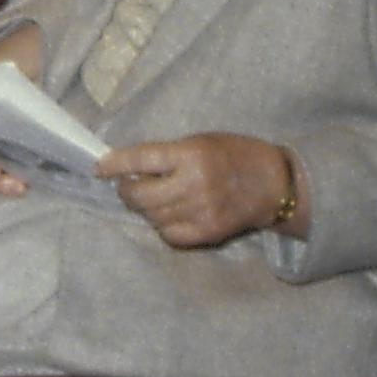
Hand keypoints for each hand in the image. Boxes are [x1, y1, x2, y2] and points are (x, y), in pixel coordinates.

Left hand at [98, 133, 302, 247]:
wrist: (276, 184)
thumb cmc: (235, 155)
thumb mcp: (200, 142)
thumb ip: (167, 155)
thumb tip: (127, 167)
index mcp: (191, 154)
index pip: (140, 159)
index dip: (115, 164)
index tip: (100, 167)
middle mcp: (194, 184)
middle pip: (140, 196)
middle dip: (126, 192)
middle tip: (127, 186)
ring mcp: (201, 212)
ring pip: (151, 217)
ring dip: (144, 209)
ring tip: (153, 199)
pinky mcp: (208, 233)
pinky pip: (169, 235)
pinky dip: (162, 226)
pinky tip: (169, 215)